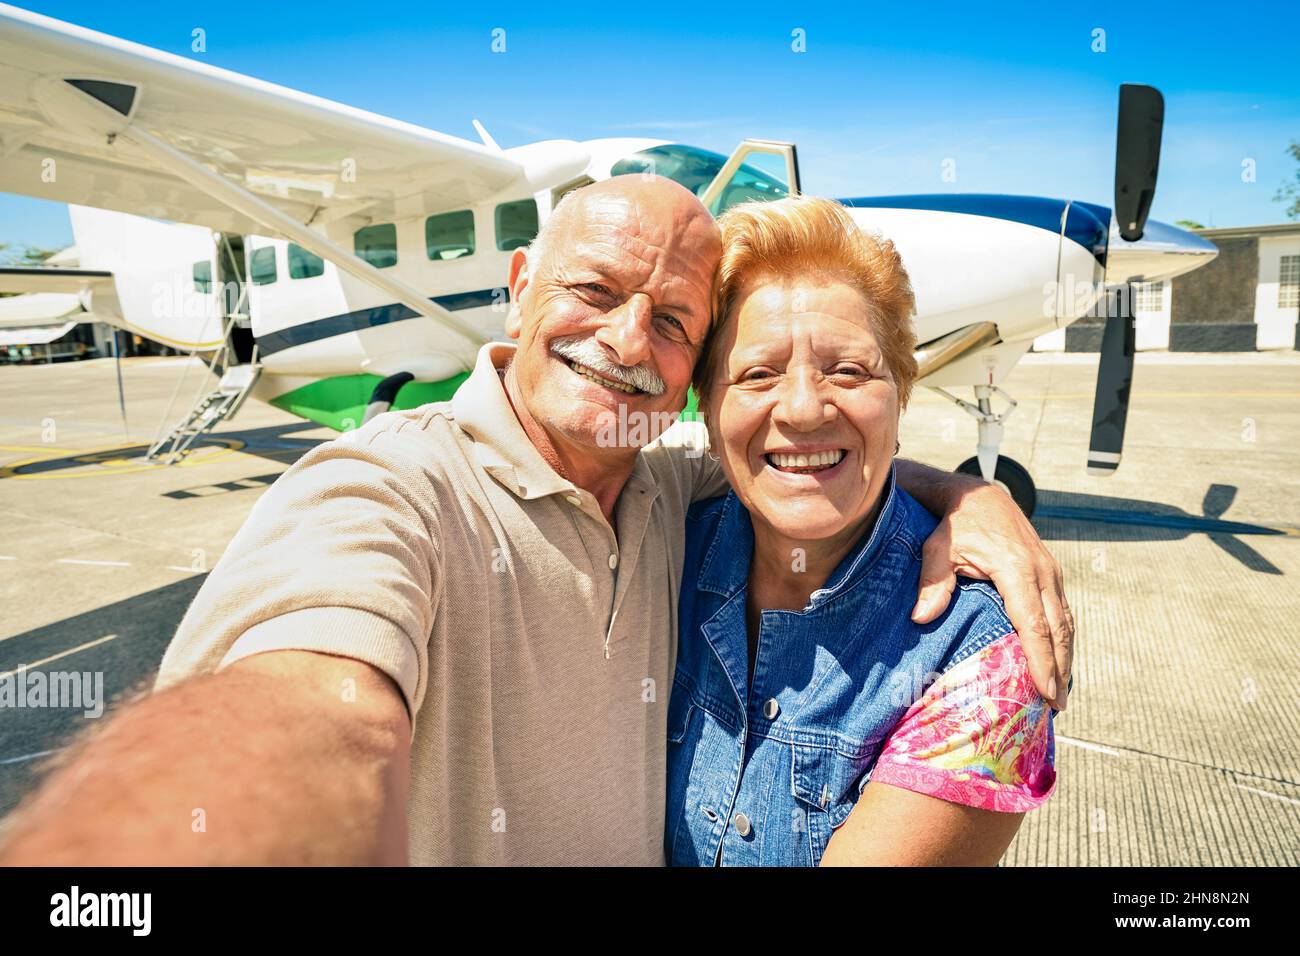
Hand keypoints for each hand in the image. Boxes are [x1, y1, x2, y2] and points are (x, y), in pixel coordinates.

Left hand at [912, 477, 1072, 710]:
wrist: (979, 496)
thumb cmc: (954, 525)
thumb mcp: (937, 548)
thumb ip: (932, 582)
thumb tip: (920, 617)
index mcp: (1016, 569)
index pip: (1034, 623)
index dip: (1042, 661)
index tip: (1047, 692)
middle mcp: (1042, 571)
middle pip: (1057, 629)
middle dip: (1060, 669)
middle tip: (1057, 705)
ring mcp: (1051, 571)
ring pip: (1065, 621)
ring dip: (1066, 657)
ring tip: (1060, 693)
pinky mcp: (1051, 572)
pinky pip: (1062, 611)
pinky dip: (1064, 639)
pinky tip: (1059, 662)